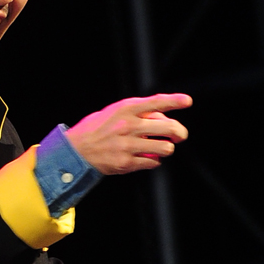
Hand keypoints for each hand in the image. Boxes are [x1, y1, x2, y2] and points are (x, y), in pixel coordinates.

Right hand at [66, 93, 191, 174]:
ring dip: (166, 148)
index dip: (175, 101)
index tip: (187, 101)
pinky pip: (153, 163)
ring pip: (165, 148)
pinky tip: (146, 158)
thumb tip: (162, 117)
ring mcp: (128, 146)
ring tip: (160, 148)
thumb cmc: (97, 128)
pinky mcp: (126, 163)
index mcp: (126, 109)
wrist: (75, 150)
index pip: (156, 102)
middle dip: (180, 133)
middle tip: (179, 136)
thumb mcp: (114, 111)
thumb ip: (137, 111)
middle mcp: (129, 126)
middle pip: (169, 127)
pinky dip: (154, 161)